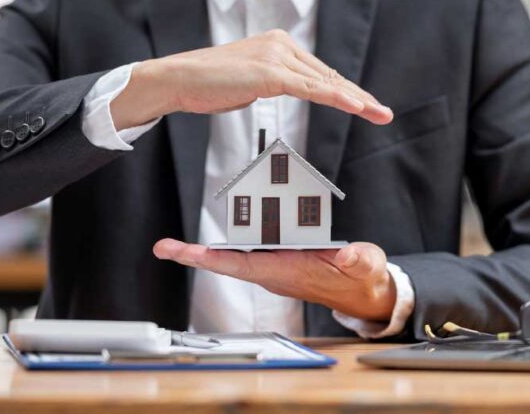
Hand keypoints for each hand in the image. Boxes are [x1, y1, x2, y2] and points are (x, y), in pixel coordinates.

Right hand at [110, 29, 392, 129]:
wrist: (179, 80)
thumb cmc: (207, 84)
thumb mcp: (248, 82)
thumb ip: (271, 82)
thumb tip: (285, 90)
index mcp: (277, 44)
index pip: (318, 72)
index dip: (344, 90)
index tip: (363, 105)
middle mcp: (281, 44)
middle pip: (327, 75)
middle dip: (358, 96)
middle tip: (382, 113)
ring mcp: (276, 56)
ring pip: (324, 82)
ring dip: (355, 100)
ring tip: (377, 114)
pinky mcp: (270, 72)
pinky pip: (310, 88)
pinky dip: (335, 97)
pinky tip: (355, 106)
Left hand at [153, 239, 396, 320]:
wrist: (361, 291)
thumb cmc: (360, 277)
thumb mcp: (366, 265)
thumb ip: (359, 260)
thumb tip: (349, 255)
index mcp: (288, 272)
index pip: (246, 266)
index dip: (217, 260)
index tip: (190, 255)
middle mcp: (272, 271)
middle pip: (226, 263)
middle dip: (194, 257)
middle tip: (163, 248)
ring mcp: (271, 266)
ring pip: (231, 257)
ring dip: (202, 251)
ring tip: (171, 246)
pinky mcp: (274, 259)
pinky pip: (243, 249)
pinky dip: (225, 242)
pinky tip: (206, 238)